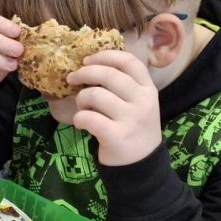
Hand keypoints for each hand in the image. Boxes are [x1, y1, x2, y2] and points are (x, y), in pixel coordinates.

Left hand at [66, 50, 160, 165]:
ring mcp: (131, 119)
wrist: (141, 164)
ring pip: (95, 94)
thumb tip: (89, 65)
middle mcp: (143, 101)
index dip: (105, 56)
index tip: (87, 59)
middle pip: (109, 74)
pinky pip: (89, 118)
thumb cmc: (133, 128)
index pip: (129, 61)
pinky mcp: (117, 136)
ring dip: (81, 99)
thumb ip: (123, 85)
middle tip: (72, 79)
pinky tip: (82, 124)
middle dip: (84, 73)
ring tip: (83, 108)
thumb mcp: (138, 103)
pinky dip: (79, 118)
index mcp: (148, 89)